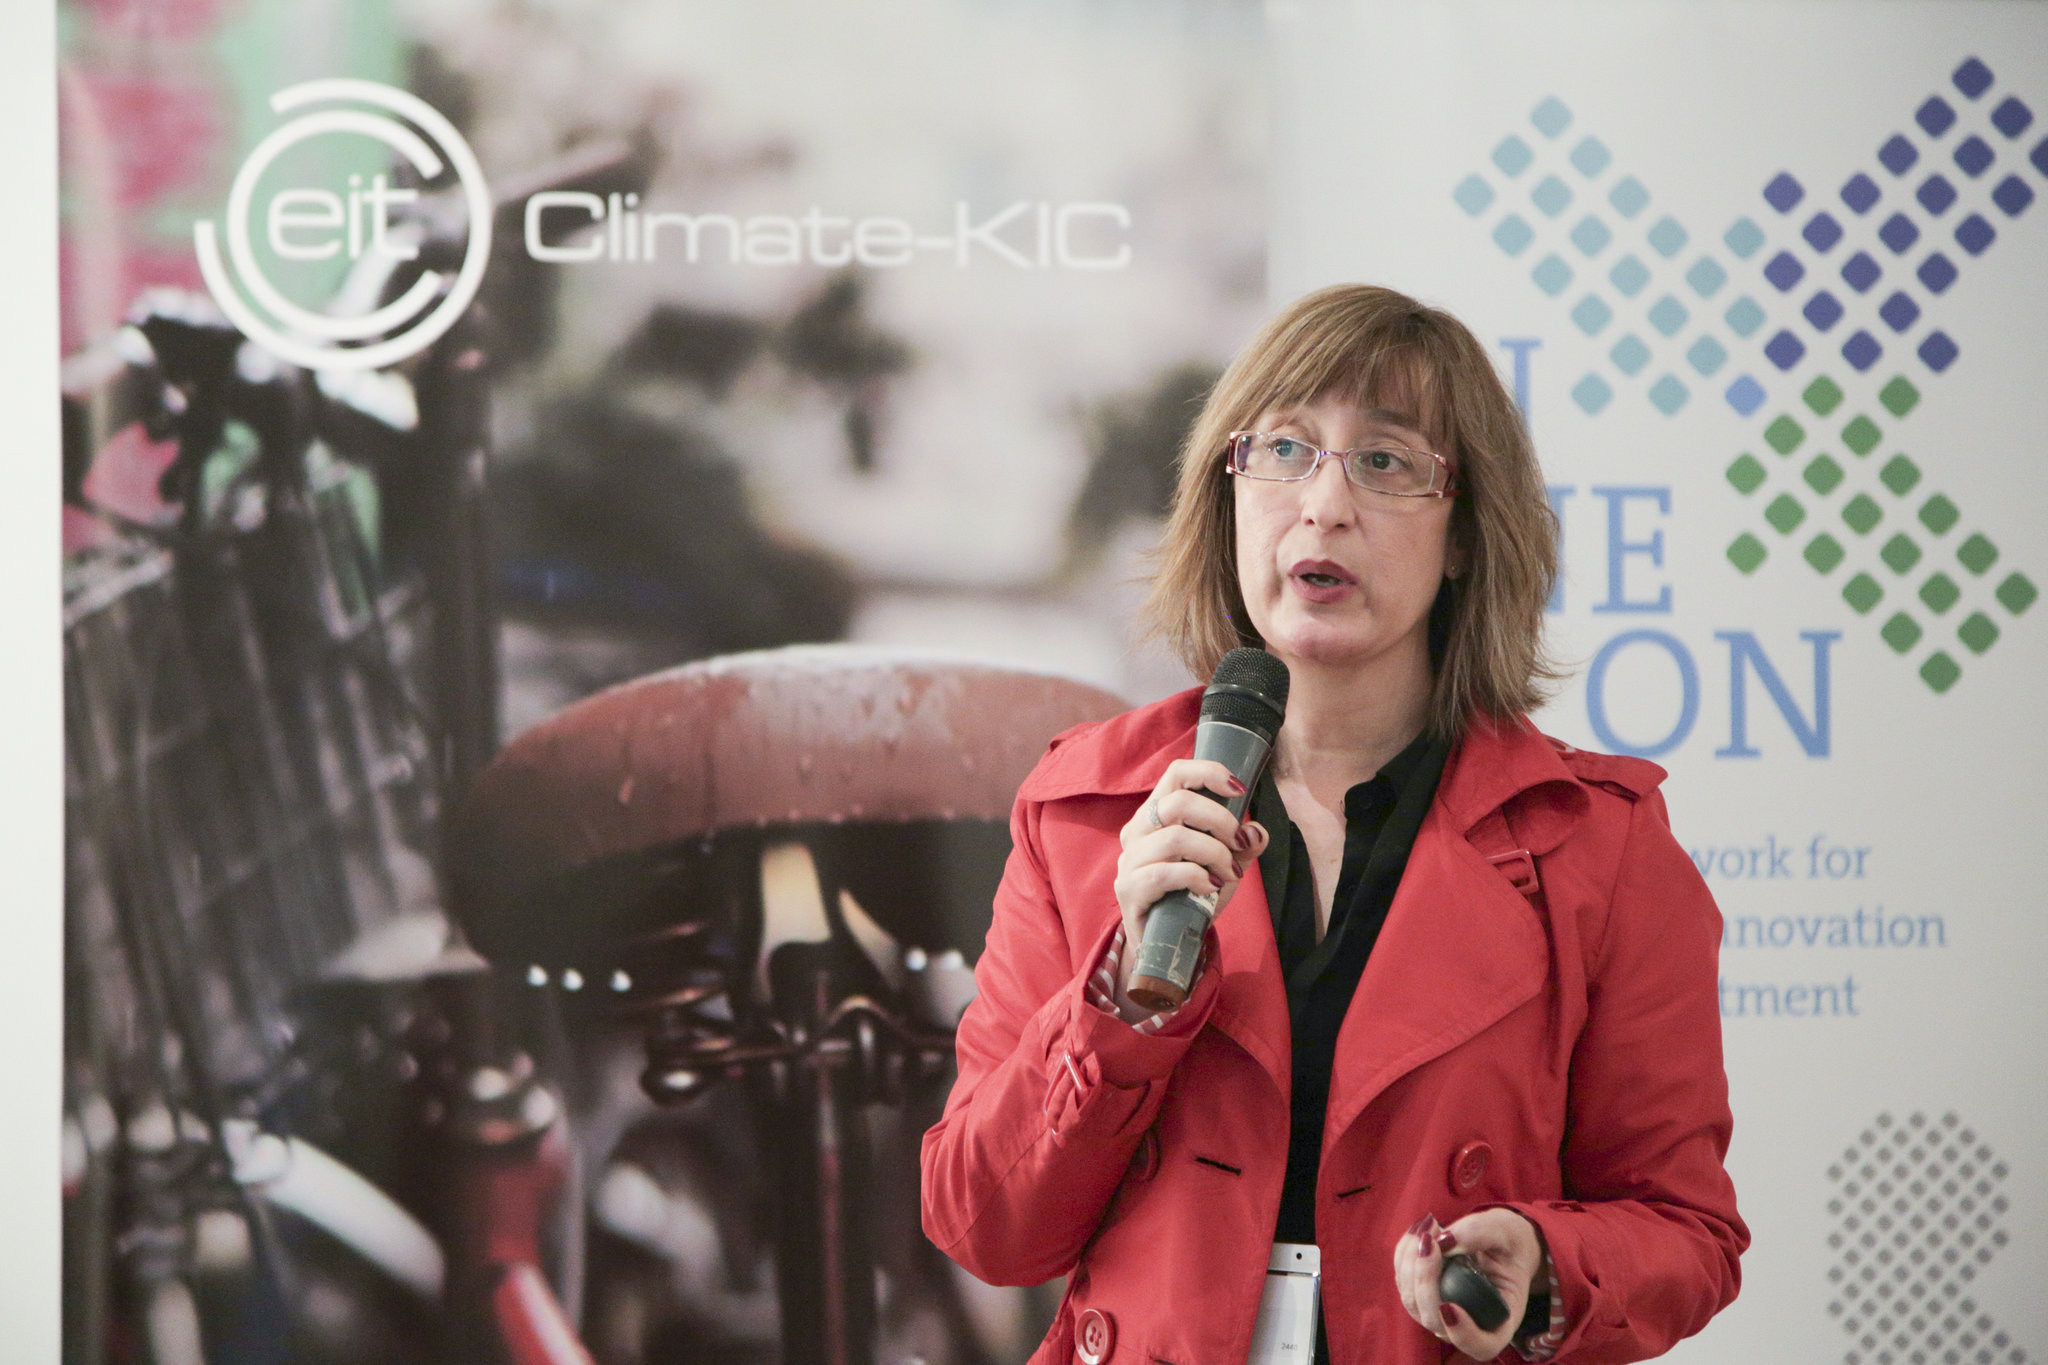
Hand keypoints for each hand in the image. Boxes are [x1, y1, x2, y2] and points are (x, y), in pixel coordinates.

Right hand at [1112, 759, 1268, 992]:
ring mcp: (1129, 860)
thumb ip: (1241, 846)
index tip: (1239, 789)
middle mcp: (1138, 830)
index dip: (1209, 773)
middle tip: (1239, 842)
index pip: (1176, 773)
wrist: (1166, 942)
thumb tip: (1257, 832)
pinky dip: (1196, 877)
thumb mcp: (1224, 866)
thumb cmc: (1191, 896)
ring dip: (1213, 853)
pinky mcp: (1128, 889)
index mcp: (1156, 814)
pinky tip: (1210, 887)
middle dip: (1220, 820)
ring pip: (1176, 838)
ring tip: (1229, 872)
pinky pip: (1164, 873)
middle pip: (1178, 802)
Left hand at [1392, 1208, 1543, 1360]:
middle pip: (1433, 1319)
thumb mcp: (1504, 1233)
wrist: (1498, 1243)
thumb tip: (1445, 1240)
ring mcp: (1439, 1313)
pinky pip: (1404, 1280)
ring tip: (1429, 1225)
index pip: (1480, 1346)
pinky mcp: (1421, 1296)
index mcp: (1499, 1321)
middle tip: (1431, 1239)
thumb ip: (1480, 1234)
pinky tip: (1421, 1229)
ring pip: (1412, 1300)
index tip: (1450, 1306)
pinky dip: (1406, 1253)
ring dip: (1411, 1260)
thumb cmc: (1507, 1243)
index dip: (1462, 1333)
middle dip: (1425, 1277)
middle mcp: (1465, 1325)